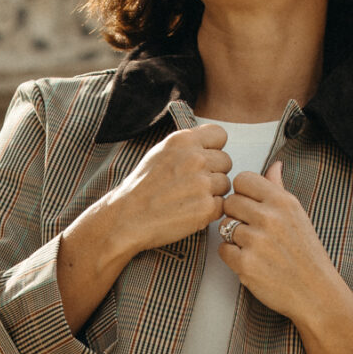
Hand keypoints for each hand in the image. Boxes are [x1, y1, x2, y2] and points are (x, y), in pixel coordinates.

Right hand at [106, 122, 233, 253]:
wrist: (126, 218)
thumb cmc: (141, 187)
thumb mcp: (160, 153)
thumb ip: (187, 146)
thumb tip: (210, 145)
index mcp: (183, 140)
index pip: (219, 135)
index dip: (213, 148)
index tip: (203, 160)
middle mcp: (195, 158)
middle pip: (225, 161)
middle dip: (213, 172)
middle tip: (191, 185)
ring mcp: (202, 184)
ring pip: (225, 184)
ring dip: (212, 193)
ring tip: (187, 199)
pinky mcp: (206, 207)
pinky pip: (221, 205)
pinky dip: (209, 211)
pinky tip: (189, 212)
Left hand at [218, 164, 352, 353]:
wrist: (314, 291)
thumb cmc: (305, 253)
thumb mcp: (297, 215)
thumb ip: (279, 190)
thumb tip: (273, 166)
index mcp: (282, 202)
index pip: (242, 179)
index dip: (240, 192)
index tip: (247, 204)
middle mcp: (269, 218)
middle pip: (229, 202)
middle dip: (234, 214)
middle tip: (249, 229)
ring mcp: (256, 242)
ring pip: (224, 227)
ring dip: (233, 237)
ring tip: (253, 247)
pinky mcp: (245, 265)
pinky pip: (223, 250)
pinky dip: (231, 256)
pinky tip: (249, 261)